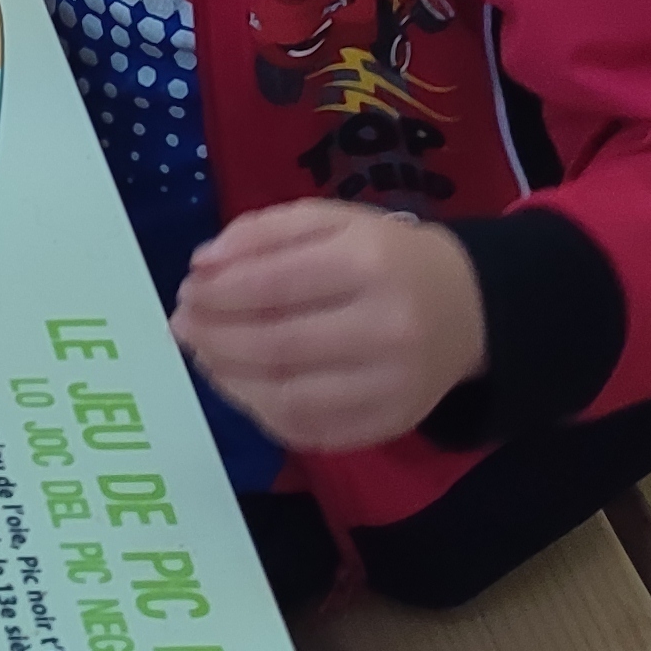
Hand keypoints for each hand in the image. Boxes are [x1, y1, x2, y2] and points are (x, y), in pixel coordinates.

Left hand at [172, 200, 486, 452]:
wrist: (468, 308)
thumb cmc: (385, 256)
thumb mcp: (331, 220)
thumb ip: (263, 232)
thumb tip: (202, 263)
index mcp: (370, 264)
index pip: (273, 285)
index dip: (217, 293)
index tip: (186, 289)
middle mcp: (386, 328)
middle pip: (275, 345)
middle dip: (213, 337)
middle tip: (182, 324)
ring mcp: (391, 385)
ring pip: (286, 397)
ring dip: (228, 379)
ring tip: (204, 355)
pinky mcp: (389, 424)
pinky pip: (308, 430)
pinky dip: (261, 410)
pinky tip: (242, 384)